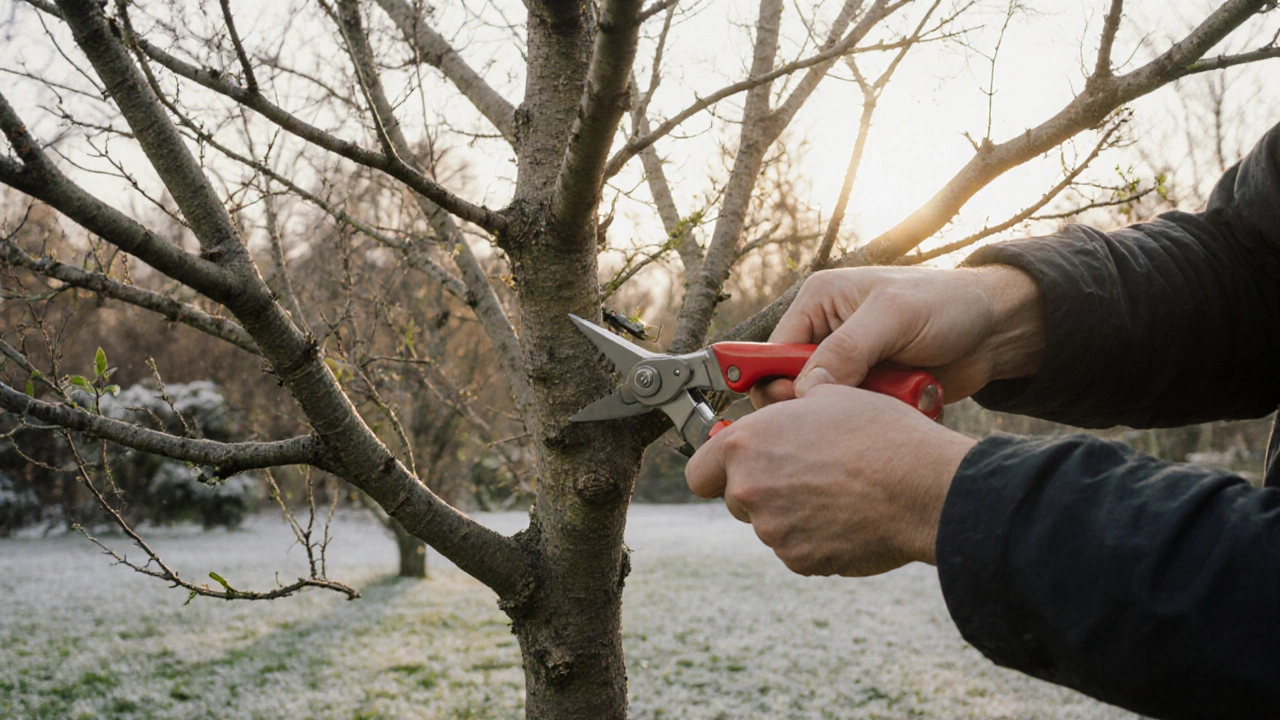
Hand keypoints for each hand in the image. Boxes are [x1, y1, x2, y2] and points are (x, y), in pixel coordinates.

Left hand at [685, 383, 976, 575]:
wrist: (923, 488)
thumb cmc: (882, 436)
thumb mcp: (837, 396)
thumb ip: (804, 396)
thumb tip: (806, 385)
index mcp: (747, 444)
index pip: (699, 470)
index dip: (716, 469)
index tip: (737, 466)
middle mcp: (751, 488)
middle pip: (736, 497)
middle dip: (762, 488)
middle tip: (803, 473)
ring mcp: (774, 530)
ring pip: (770, 524)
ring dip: (792, 513)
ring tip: (837, 492)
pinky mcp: (800, 560)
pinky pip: (798, 549)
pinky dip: (816, 538)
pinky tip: (848, 517)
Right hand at [752, 264, 1045, 405]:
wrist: (996, 330)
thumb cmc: (946, 305)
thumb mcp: (893, 316)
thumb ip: (847, 349)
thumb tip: (803, 389)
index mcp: (818, 303)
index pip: (771, 351)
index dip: (774, 382)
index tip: (794, 405)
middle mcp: (825, 334)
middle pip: (788, 386)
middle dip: (813, 403)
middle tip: (843, 409)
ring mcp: (848, 366)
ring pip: (821, 408)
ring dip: (849, 411)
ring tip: (886, 400)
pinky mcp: (870, 391)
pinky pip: (852, 418)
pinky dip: (870, 419)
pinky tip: (897, 410)